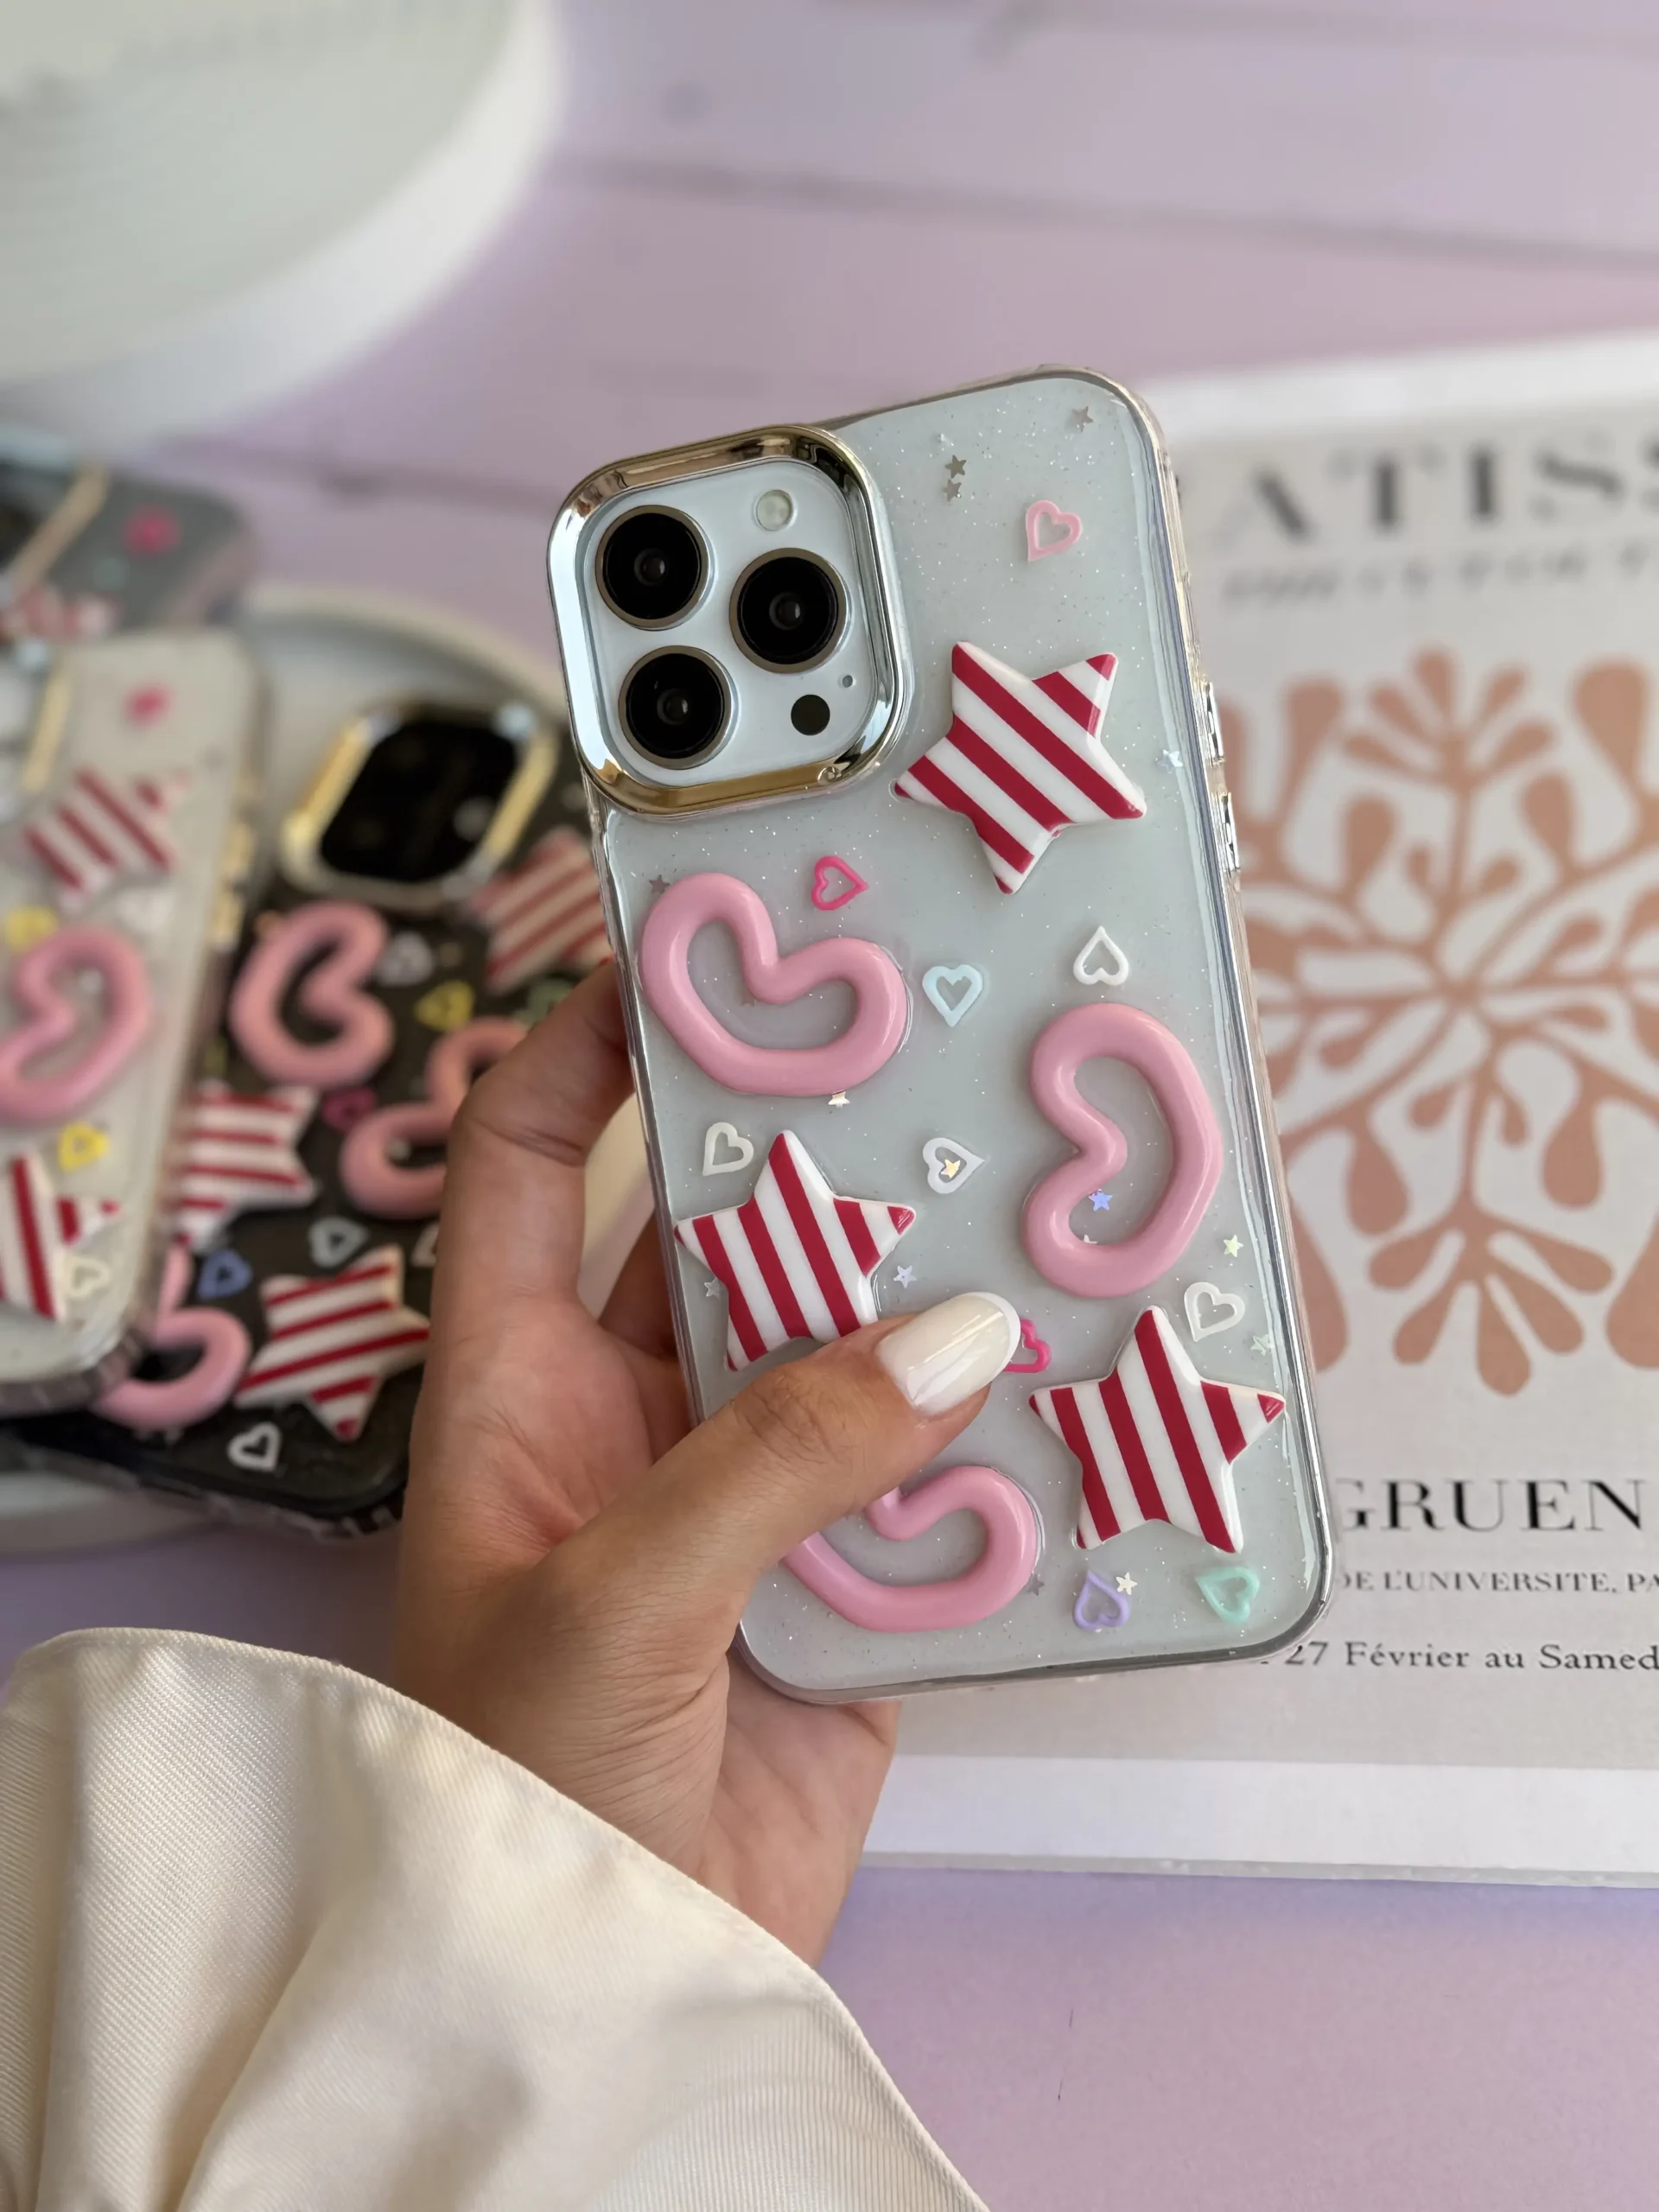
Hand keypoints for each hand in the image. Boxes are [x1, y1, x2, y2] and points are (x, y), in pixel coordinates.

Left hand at [394, 968, 1019, 1962]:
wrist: (598, 1993)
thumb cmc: (514, 1793)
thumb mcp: (616, 1597)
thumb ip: (775, 1458)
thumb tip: (952, 1333)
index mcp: (519, 1389)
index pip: (527, 1167)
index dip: (583, 1048)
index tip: (681, 953)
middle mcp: (632, 1423)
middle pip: (725, 1236)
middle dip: (817, 1156)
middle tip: (925, 1066)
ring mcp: (747, 1502)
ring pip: (849, 1352)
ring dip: (930, 1297)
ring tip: (1030, 1206)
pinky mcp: (850, 1590)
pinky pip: (936, 1481)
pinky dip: (1004, 1443)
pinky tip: (1077, 1387)